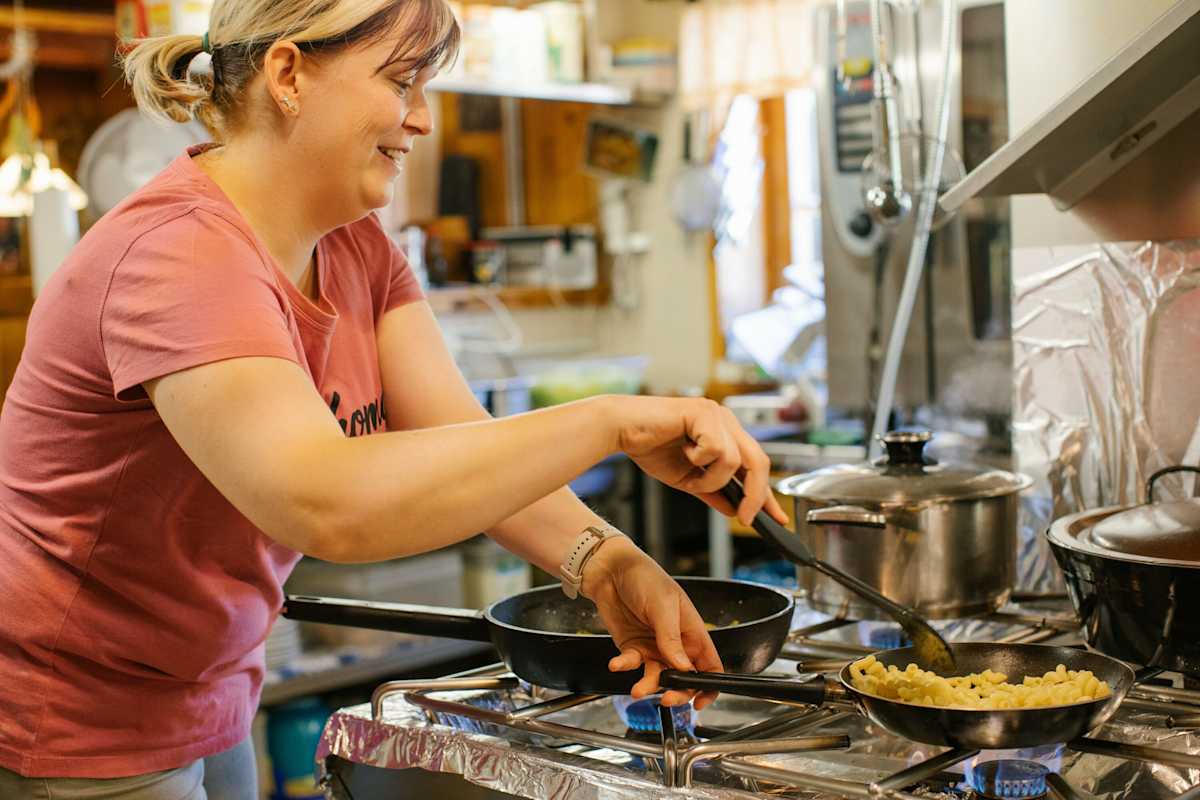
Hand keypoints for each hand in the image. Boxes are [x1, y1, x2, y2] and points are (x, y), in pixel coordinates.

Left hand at [580, 536, 722, 707]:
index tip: (700, 700)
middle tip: (666, 697)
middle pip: (684, 678)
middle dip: (677, 691)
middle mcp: (676, 643)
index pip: (710, 665)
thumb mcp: (663, 605)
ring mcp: (654, 647)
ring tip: (637, 689)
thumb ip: (671, 638)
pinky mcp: (632, 647)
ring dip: (648, 685)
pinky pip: (632, 664)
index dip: (709, 685)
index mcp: (692, 631)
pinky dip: (625, 667)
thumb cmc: (644, 577)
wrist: (610, 570)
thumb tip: (683, 667)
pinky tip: (617, 663)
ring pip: (657, 677)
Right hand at [605, 395, 788, 525]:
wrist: (619, 428)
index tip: (778, 518)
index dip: (767, 494)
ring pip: (735, 460)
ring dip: (712, 479)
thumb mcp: (687, 478)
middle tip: (744, 518)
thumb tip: (735, 510)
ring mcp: (716, 414)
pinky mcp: (704, 412)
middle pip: (758, 461)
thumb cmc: (648, 445)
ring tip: (690, 477)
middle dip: (753, 494)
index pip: (756, 465)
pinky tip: (683, 453)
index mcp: (724, 433)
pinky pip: (717, 449)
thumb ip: (713, 491)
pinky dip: (700, 461)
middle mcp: (725, 421)